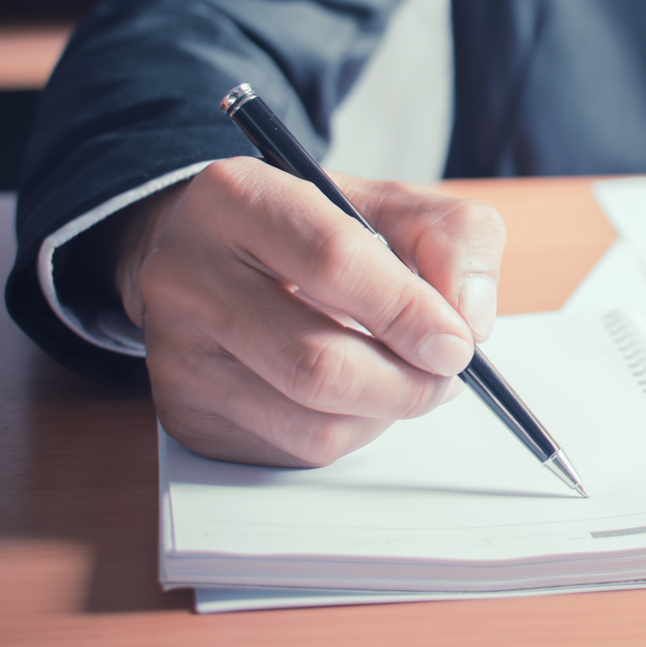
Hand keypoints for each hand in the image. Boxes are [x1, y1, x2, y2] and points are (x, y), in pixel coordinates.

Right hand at [109, 158, 505, 466]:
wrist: (222, 254)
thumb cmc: (318, 228)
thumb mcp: (395, 205)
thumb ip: (454, 240)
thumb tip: (468, 318)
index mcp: (237, 197)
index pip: (333, 261)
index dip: (409, 311)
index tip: (459, 342)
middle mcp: (188, 275)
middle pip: (318, 363)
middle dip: (408, 381)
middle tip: (448, 371)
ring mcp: (177, 354)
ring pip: (312, 421)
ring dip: (386, 410)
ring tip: (405, 374)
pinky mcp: (187, 414)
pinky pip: (296, 449)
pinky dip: (353, 429)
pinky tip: (358, 392)